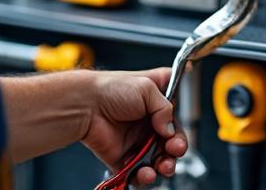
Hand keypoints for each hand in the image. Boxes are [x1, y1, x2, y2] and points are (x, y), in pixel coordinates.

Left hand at [82, 68, 188, 185]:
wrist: (86, 105)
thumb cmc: (111, 88)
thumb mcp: (147, 87)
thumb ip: (165, 108)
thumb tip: (169, 130)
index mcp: (155, 102)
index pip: (176, 113)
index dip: (180, 122)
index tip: (177, 126)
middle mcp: (148, 123)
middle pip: (171, 141)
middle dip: (177, 148)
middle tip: (174, 149)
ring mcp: (137, 142)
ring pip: (159, 160)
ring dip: (165, 165)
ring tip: (163, 166)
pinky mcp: (124, 159)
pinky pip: (139, 173)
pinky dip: (145, 177)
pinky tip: (146, 172)